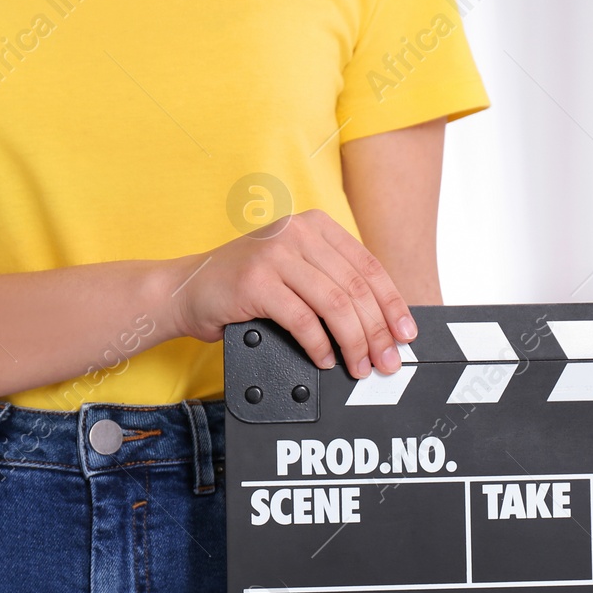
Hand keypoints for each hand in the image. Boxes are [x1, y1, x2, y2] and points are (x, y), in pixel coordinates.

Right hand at [171, 209, 416, 378]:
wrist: (186, 289)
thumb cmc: (244, 285)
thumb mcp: (295, 270)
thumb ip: (331, 282)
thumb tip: (381, 322)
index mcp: (315, 226)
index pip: (368, 267)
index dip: (392, 304)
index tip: (406, 333)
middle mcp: (297, 232)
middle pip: (355, 288)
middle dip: (378, 331)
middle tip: (387, 361)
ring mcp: (275, 254)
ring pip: (335, 305)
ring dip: (354, 343)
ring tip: (360, 367)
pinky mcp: (256, 282)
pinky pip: (303, 320)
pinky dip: (319, 346)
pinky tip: (326, 360)